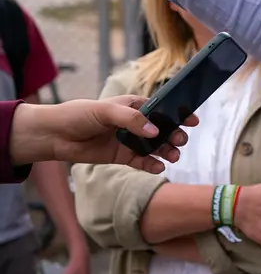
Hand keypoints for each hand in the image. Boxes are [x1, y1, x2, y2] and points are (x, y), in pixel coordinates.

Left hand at [10, 96, 198, 172]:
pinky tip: (158, 167)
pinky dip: (152, 165)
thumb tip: (154, 131)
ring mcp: (129, 140)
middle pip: (162, 129)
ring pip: (155, 147)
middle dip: (174, 135)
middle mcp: (134, 123)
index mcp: (133, 106)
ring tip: (173, 157)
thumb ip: (131, 120)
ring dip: (166, 151)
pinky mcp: (121, 156)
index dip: (178, 114)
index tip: (192, 120)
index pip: (161, 109)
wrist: (55, 136)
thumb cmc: (78, 115)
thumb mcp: (105, 111)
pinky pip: (142, 161)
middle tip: (180, 141)